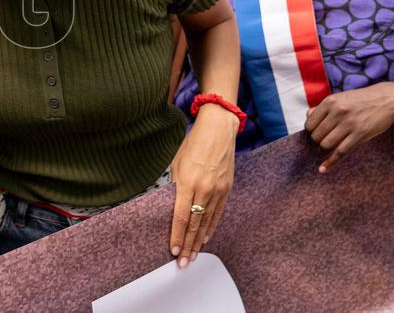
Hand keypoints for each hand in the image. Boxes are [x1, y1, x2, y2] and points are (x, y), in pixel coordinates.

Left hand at [169, 104, 236, 267]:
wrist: (218, 130)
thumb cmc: (193, 143)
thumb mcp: (176, 162)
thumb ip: (173, 184)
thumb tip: (167, 203)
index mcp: (187, 182)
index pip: (180, 217)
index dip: (176, 236)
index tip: (172, 251)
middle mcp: (204, 189)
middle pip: (194, 225)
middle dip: (187, 246)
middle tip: (183, 263)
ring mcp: (217, 191)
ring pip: (206, 222)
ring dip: (198, 241)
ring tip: (193, 256)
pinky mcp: (226, 189)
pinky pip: (217, 214)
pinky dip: (210, 228)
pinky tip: (205, 238)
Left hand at [305, 83, 393, 172]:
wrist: (386, 99)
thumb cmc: (360, 100)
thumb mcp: (340, 98)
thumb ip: (323, 108)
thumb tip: (307, 117)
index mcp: (329, 102)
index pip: (310, 124)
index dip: (309, 133)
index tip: (313, 136)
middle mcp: (337, 112)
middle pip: (316, 136)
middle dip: (315, 143)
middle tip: (317, 146)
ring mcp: (349, 123)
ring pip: (326, 144)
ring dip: (322, 151)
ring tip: (322, 152)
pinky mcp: (360, 134)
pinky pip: (341, 151)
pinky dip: (330, 162)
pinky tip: (323, 169)